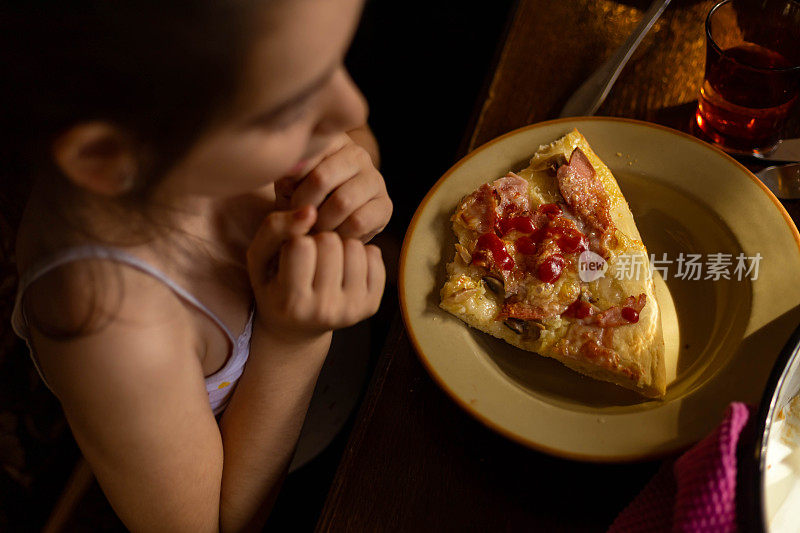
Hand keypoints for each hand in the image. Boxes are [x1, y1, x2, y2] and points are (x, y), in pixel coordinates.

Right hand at [246, 205, 385, 341]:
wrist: (295, 326)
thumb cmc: (273, 284)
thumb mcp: (259, 257)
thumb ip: (275, 228)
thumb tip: (310, 211)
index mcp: (292, 303)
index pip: (301, 245)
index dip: (295, 239)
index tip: (290, 253)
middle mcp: (324, 311)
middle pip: (331, 243)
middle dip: (319, 240)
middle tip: (311, 257)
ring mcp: (351, 310)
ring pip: (355, 247)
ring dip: (340, 245)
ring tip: (327, 260)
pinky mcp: (370, 305)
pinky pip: (375, 257)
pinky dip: (361, 253)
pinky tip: (345, 266)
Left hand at [275, 133, 391, 241]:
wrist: (323, 226)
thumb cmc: (301, 200)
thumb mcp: (286, 184)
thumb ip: (286, 173)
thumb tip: (290, 170)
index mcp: (331, 139)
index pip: (306, 155)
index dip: (290, 182)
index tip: (286, 196)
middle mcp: (358, 154)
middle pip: (322, 178)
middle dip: (304, 205)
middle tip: (298, 218)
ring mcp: (375, 179)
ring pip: (342, 202)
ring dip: (321, 223)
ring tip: (314, 227)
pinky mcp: (385, 206)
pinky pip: (358, 222)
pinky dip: (340, 234)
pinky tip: (333, 235)